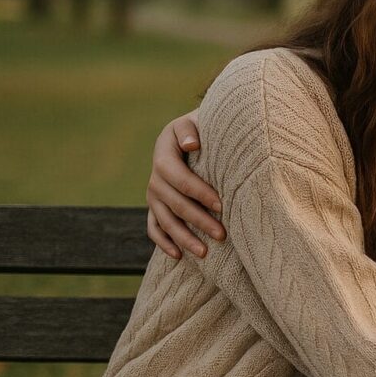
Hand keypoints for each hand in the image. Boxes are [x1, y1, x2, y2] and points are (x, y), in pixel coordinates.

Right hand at [145, 110, 224, 258]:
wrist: (193, 135)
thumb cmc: (202, 128)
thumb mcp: (196, 120)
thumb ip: (190, 129)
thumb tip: (191, 145)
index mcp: (163, 154)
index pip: (179, 178)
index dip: (199, 193)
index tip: (222, 205)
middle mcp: (155, 177)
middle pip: (174, 203)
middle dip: (198, 220)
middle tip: (222, 235)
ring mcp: (153, 194)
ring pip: (164, 220)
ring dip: (183, 238)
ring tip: (205, 253)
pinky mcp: (155, 207)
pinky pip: (154, 228)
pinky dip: (164, 242)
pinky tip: (178, 256)